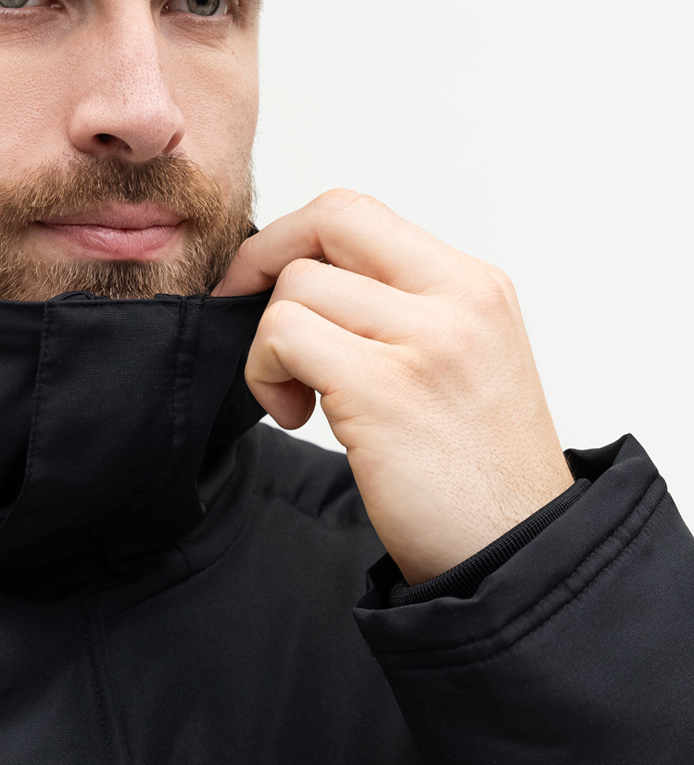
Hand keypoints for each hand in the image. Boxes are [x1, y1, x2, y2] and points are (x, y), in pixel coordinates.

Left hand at [215, 190, 572, 584]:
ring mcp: (424, 340)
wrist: (518, 552)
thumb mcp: (464, 363)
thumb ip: (404, 313)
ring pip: (297, 286)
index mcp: (475, 286)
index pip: (361, 213)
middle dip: (262, 262)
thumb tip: (310, 284)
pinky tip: (296, 417)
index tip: (266, 284)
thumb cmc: (477, 474)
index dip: (296, 237)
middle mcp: (457, 299)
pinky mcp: (382, 389)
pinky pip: (284, 337)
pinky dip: (266, 373)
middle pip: (328, 220)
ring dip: (268, 343)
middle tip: (246, 316)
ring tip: (297, 398)